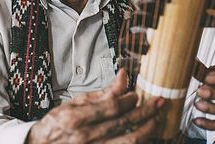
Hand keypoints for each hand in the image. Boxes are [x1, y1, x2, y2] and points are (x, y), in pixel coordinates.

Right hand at [27, 69, 164, 143]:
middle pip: (124, 124)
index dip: (130, 100)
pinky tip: (143, 136)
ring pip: (127, 142)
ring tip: (156, 120)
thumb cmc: (55, 126)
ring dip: (146, 130)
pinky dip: (135, 143)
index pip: (112, 107)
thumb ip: (101, 93)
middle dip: (146, 113)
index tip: (137, 95)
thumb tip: (123, 76)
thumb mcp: (73, 104)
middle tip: (159, 103)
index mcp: (76, 118)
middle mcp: (85, 136)